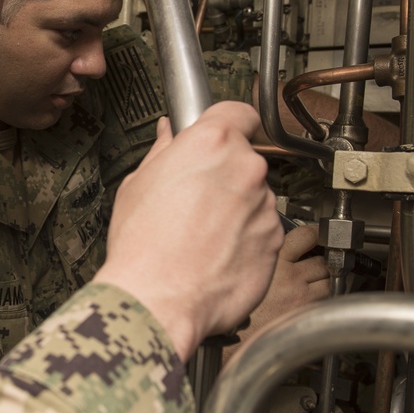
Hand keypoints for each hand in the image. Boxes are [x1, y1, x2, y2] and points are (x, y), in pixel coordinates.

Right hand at [93, 101, 283, 361]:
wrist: (158, 300)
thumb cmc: (142, 246)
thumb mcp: (137, 185)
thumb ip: (163, 152)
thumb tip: (169, 135)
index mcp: (212, 142)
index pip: (239, 112)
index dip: (229, 124)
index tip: (223, 136)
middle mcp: (247, 168)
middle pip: (244, 160)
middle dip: (225, 175)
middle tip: (195, 200)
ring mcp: (266, 206)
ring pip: (255, 198)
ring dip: (237, 210)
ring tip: (202, 236)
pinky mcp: (275, 242)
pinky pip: (263, 232)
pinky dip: (246, 240)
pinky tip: (216, 256)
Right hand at [222, 224, 329, 366]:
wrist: (237, 341)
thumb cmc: (238, 310)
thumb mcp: (246, 273)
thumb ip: (263, 257)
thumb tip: (276, 246)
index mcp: (273, 260)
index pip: (307, 235)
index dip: (314, 234)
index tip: (315, 235)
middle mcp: (291, 276)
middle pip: (322, 259)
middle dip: (320, 261)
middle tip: (313, 264)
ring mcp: (303, 296)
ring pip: (329, 279)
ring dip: (324, 279)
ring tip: (311, 284)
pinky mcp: (308, 313)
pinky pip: (327, 299)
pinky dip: (323, 297)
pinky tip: (309, 300)